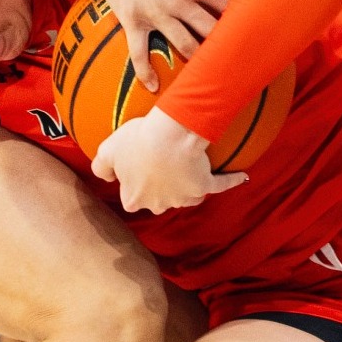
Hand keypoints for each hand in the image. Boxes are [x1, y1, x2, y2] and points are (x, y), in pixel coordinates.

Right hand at [90, 0, 241, 91]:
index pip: (227, 9)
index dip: (239, 21)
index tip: (245, 32)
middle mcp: (179, 2)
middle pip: (211, 32)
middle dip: (224, 45)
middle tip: (233, 60)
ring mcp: (156, 14)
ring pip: (184, 45)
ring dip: (197, 62)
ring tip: (206, 76)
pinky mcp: (133, 21)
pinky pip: (139, 53)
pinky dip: (145, 72)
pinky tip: (153, 87)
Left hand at [91, 107, 245, 213]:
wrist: (169, 137)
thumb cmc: (138, 142)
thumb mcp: (108, 150)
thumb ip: (101, 167)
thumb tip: (107, 177)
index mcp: (134, 199)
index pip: (131, 200)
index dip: (133, 185)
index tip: (136, 170)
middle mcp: (159, 204)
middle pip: (160, 201)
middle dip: (160, 188)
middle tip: (161, 167)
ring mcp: (183, 197)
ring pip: (186, 196)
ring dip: (187, 185)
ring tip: (189, 170)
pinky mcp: (204, 185)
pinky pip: (220, 185)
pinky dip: (230, 181)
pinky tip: (240, 177)